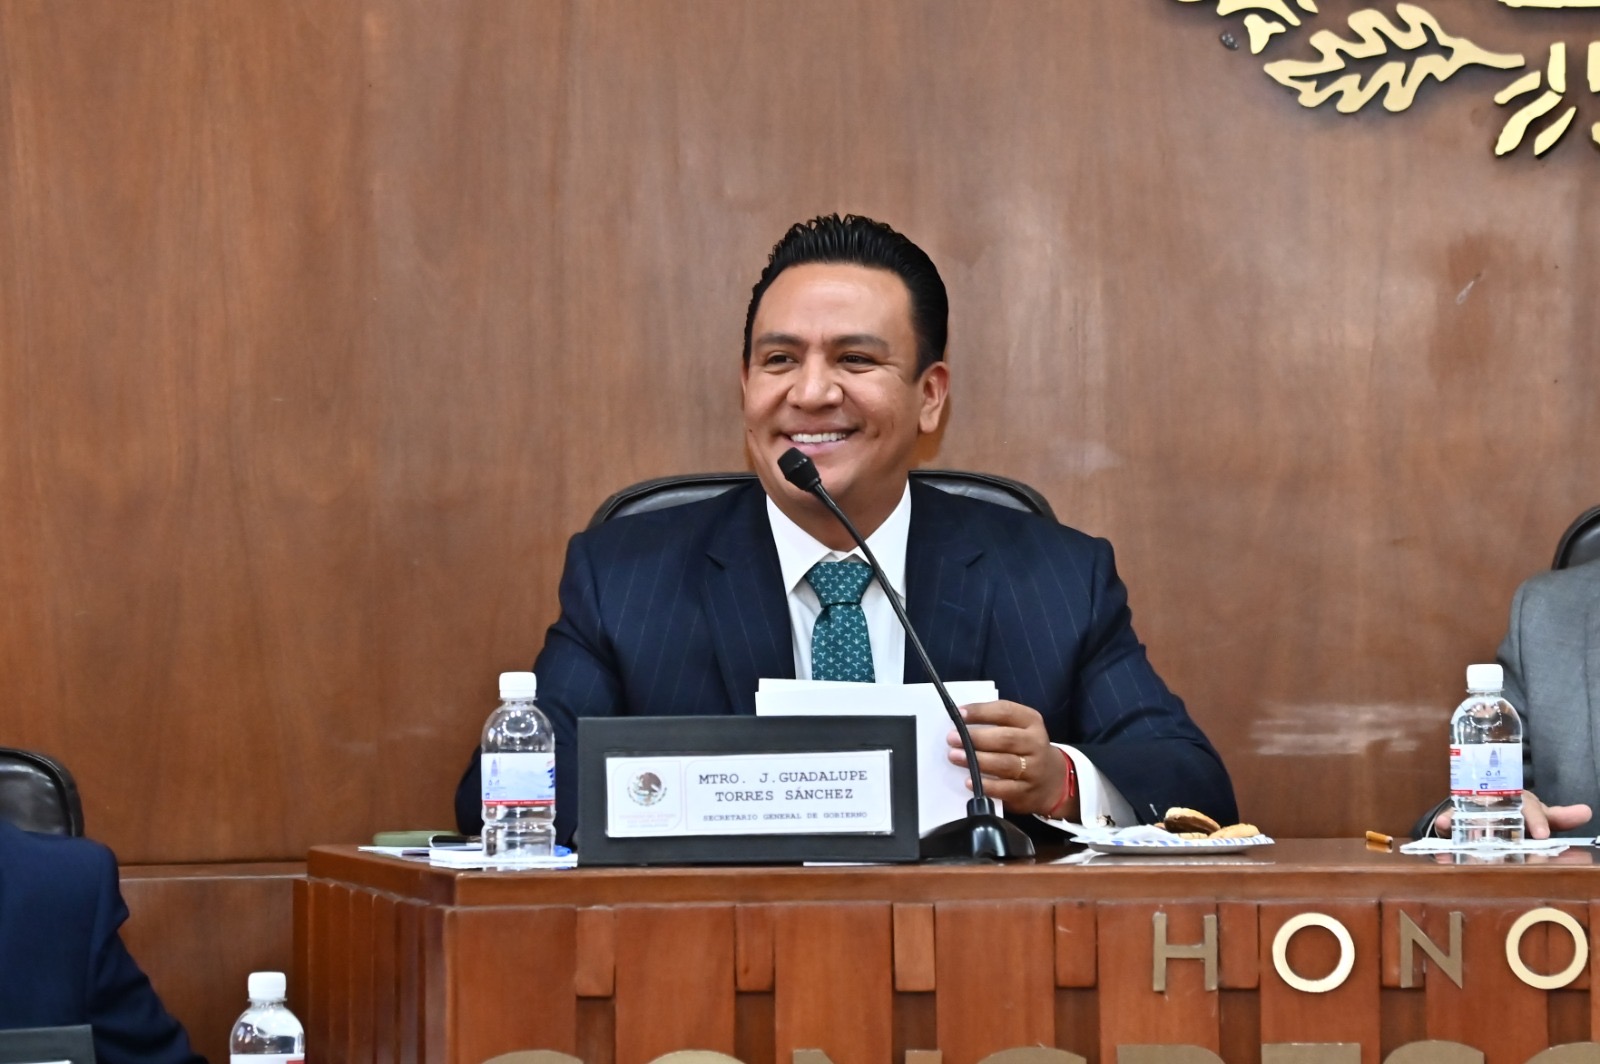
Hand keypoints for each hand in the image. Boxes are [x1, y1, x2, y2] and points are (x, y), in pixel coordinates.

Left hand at [945, 700, 1073, 818]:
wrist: (1053, 781)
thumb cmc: (1026, 749)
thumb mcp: (1020, 729)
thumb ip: (996, 723)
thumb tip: (961, 722)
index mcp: (1032, 722)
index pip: (1006, 712)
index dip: (982, 711)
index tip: (959, 713)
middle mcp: (1036, 744)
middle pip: (1006, 739)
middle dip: (976, 738)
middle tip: (952, 738)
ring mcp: (1033, 770)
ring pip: (1005, 764)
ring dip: (977, 760)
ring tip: (955, 756)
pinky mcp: (1026, 792)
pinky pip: (1005, 789)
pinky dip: (986, 786)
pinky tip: (970, 782)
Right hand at [1432, 790, 1591, 839]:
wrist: (1486, 804)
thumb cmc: (1516, 810)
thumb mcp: (1539, 814)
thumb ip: (1560, 817)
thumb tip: (1586, 811)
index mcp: (1521, 800)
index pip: (1531, 807)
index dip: (1536, 819)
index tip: (1542, 834)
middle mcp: (1499, 800)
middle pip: (1498, 806)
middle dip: (1503, 820)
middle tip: (1518, 836)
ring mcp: (1475, 806)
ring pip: (1473, 811)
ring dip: (1468, 819)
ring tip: (1462, 826)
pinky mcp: (1457, 814)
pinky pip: (1450, 816)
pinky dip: (1446, 820)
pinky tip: (1444, 825)